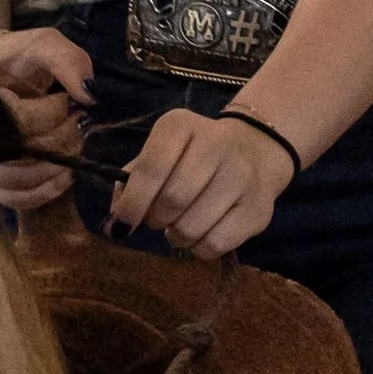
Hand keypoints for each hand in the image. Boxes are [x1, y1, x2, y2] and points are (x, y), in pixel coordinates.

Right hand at [0, 20, 91, 214]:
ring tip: (73, 149)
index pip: (20, 118)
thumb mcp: (40, 45)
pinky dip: (43, 192)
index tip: (66, 100)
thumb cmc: (13, 59)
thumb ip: (66, 60)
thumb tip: (88, 95)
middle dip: (62, 140)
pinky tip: (64, 177)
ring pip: (17, 181)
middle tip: (77, 125)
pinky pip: (14, 200)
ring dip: (56, 169)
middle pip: (23, 152)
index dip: (52, 112)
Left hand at [110, 106, 293, 257]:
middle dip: (156, 219)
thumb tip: (114, 222)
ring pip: (191, 228)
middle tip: (158, 218)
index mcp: (182, 125)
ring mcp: (242, 176)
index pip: (152, 168)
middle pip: (172, 201)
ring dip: (176, 236)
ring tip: (180, 225)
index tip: (122, 224)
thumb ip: (132, 183)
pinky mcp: (258, 209)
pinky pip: (215, 245)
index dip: (133, 203)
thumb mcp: (160, 154)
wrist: (255, 151)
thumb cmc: (193, 157)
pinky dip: (198, 248)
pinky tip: (201, 234)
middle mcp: (216, 144)